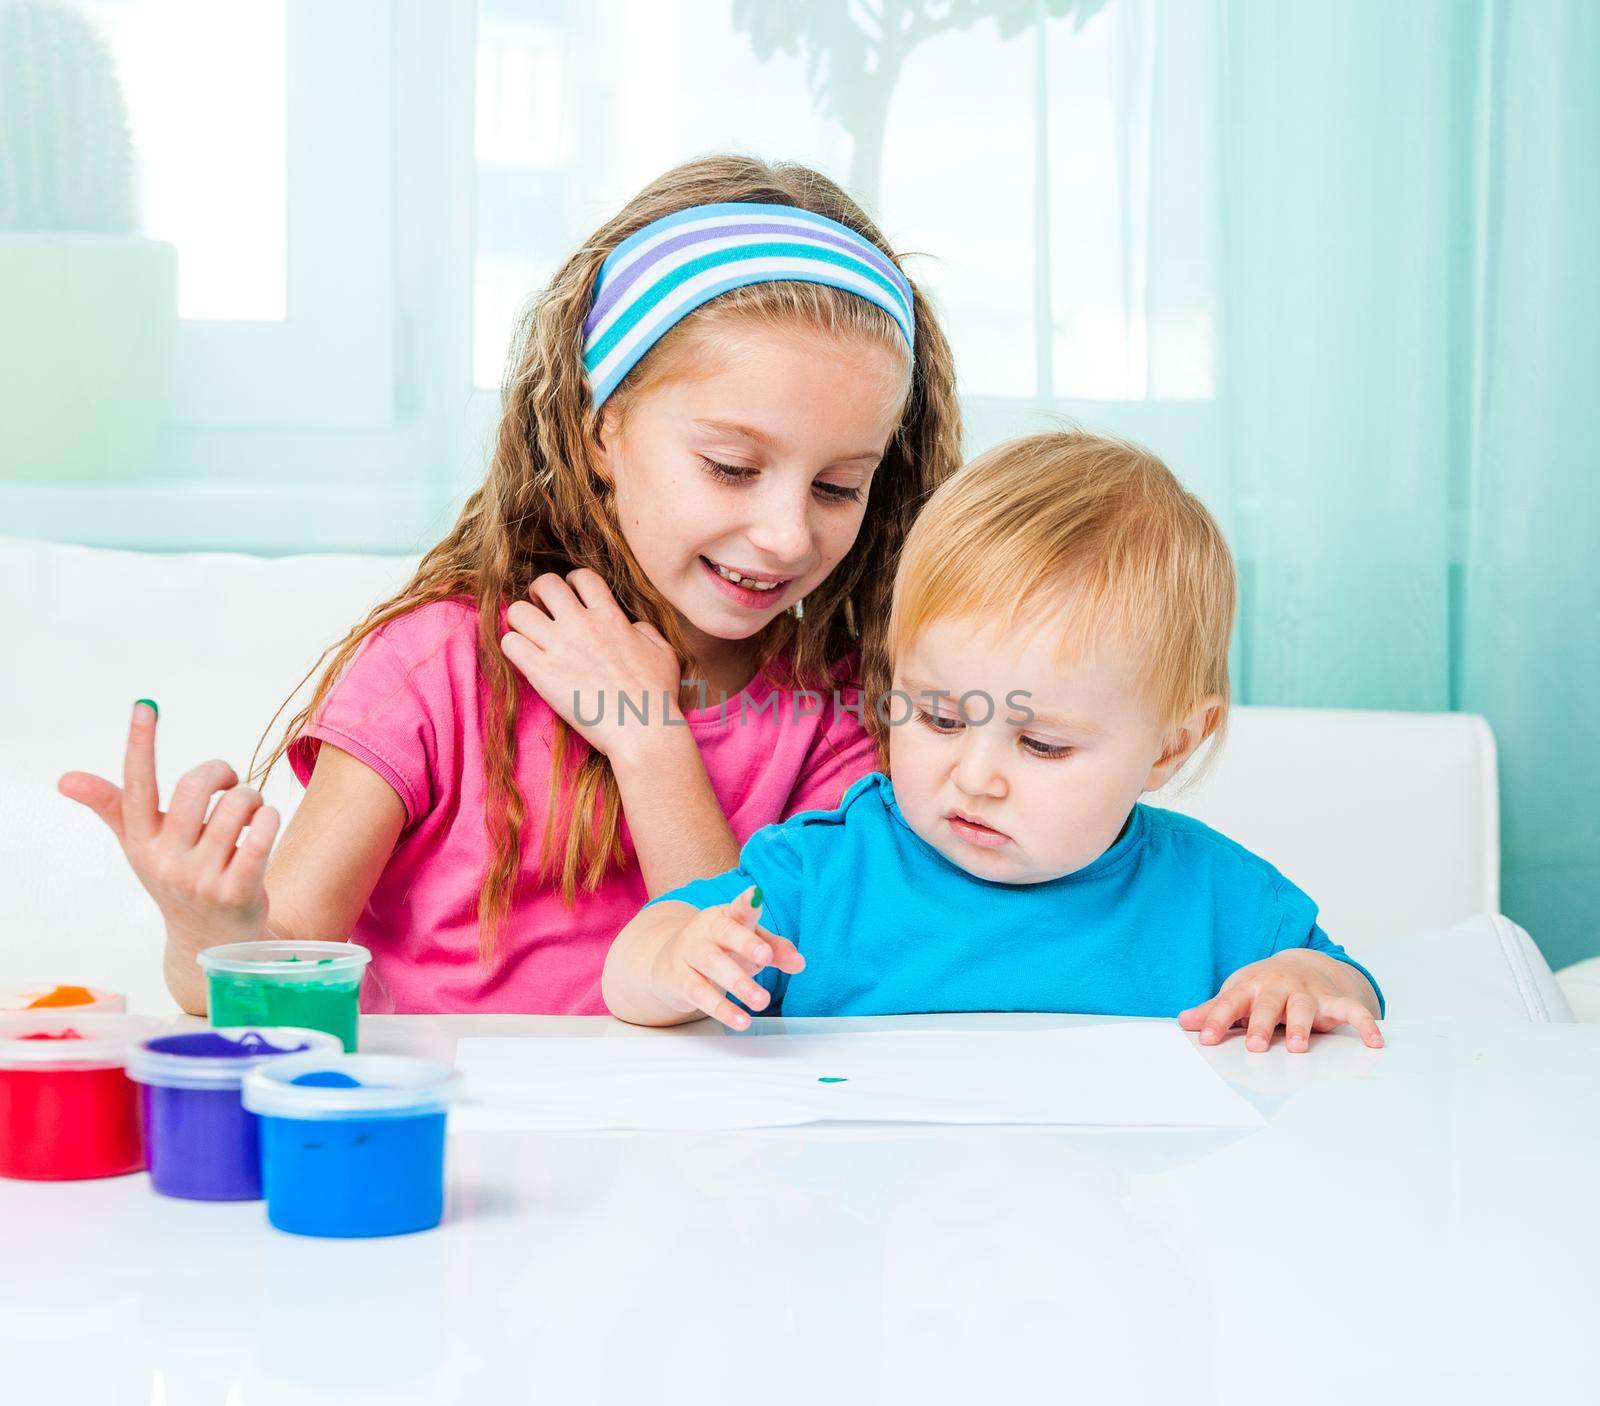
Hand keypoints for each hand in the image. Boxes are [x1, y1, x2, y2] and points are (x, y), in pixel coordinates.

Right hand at [57, 701, 277, 949]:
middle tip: (230, 783)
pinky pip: (262, 833)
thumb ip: (113, 807)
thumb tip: (66, 778)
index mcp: (141, 843)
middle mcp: (165, 862)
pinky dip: (269, 818)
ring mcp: (201, 879)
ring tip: (251, 815)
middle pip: (194, 786)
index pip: (135, 788)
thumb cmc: (179, 878)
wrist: (211, 942)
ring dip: (253, 799)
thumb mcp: (143, 847)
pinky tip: (264, 827)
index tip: (144, 706)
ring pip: (238, 805)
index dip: (139, 745)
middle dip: (221, 773)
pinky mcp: (237, 891)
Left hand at [500, 569, 681, 762]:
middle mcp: (581, 624)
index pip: (581, 577)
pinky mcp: (541, 673)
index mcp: (610, 616)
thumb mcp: (663, 653)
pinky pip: (510, 643)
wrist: (642, 730)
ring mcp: (559, 647)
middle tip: (540, 610)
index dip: (572, 583)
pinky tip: (525, 660)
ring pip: (518, 611)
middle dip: (538, 593)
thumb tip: (633, 625)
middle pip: (544, 584)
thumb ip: (645, 630)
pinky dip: (513, 648)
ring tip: (528, 636)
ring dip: (521, 621)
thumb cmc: (658, 696)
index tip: (570, 599)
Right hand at [649, 886, 804, 1030]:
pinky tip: (741, 1020)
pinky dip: (722, 1009)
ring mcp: (690, 953)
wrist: (666, 962)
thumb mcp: (746, 943)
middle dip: (746, 944)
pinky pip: (700, 994)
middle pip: (726, 933)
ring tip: (762, 1001)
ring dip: (739, 984)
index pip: (739, 907)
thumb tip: (800, 963)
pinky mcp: (679, 980)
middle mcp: (706, 930)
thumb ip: (775, 950)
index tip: (755, 896)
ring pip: (713, 965)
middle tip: (765, 957)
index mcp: (727, 916)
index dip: (747, 902)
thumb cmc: (717, 948)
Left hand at [1177, 950, 1383, 1052]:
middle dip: (1260, 1024)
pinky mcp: (1332, 1000)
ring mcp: (1306, 993)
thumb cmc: (1263, 986)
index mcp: (1250, 987)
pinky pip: (1351, 1010)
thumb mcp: (1237, 993)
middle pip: (1267, 1005)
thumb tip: (1183, 1022)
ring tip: (1298, 1047)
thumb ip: (1214, 1010)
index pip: (1230, 1004)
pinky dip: (1364, 1023)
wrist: (1302, 962)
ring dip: (1301, 1026)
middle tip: (1253, 1044)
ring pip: (1303, 1008)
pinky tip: (1375, 1041)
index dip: (1217, 1020)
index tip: (1207, 1039)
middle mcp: (1278, 988)